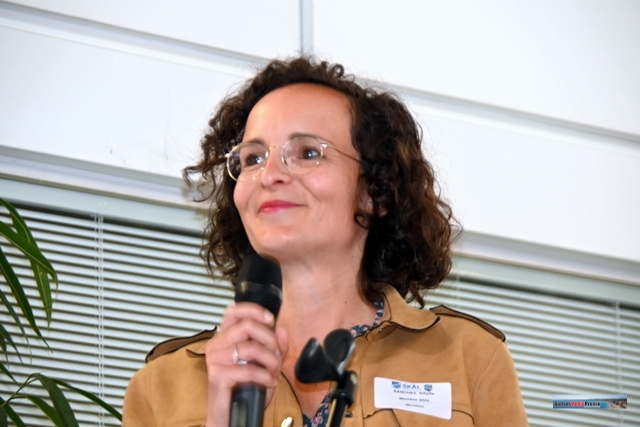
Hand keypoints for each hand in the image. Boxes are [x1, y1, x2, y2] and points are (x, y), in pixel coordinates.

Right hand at [204, 302, 288, 426]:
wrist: (231, 416)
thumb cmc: (245, 389)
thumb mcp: (266, 365)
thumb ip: (275, 348)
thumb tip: (281, 330)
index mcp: (225, 337)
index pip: (233, 311)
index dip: (254, 311)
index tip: (270, 320)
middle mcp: (216, 345)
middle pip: (246, 326)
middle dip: (269, 340)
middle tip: (275, 355)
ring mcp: (214, 359)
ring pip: (250, 348)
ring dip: (270, 361)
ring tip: (273, 372)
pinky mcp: (217, 375)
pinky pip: (249, 369)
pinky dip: (264, 377)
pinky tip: (268, 383)